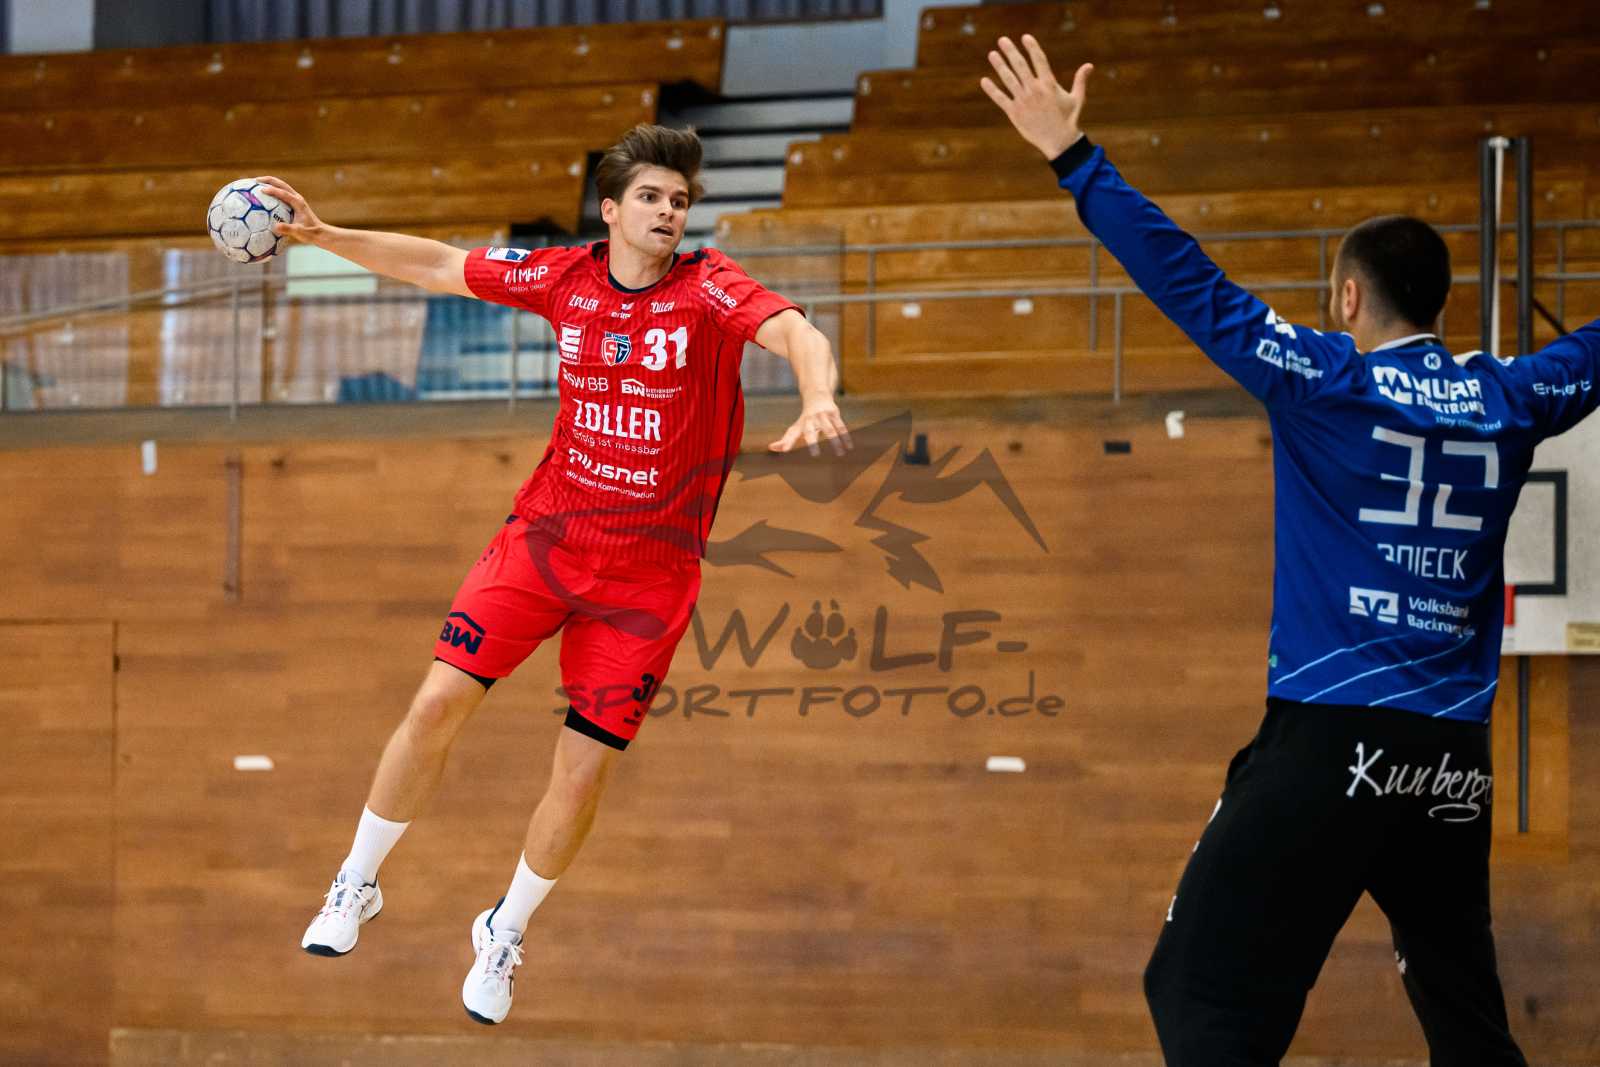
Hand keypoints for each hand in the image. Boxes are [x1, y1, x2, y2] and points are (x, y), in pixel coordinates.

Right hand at [255, 175, 326, 244]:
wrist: (320, 233)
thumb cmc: (310, 233)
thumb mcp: (299, 232)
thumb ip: (288, 229)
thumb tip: (275, 227)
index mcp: (298, 203)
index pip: (284, 193)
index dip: (273, 191)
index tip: (262, 190)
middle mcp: (297, 198)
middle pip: (281, 184)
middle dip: (268, 180)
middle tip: (255, 180)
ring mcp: (295, 199)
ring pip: (281, 186)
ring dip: (269, 183)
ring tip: (255, 183)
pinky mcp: (293, 203)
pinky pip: (280, 193)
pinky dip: (271, 191)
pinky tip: (262, 196)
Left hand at [769, 397, 851, 456]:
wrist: (817, 395)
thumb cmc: (806, 417)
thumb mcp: (797, 427)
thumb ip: (786, 439)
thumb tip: (771, 448)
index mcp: (801, 424)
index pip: (792, 434)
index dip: (788, 442)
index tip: (784, 450)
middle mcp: (811, 419)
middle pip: (811, 431)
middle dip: (812, 442)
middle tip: (815, 455)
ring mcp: (823, 416)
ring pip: (829, 430)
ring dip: (835, 441)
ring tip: (840, 454)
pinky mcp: (834, 413)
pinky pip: (841, 426)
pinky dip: (845, 437)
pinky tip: (849, 447)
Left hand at [980, 34, 1092, 160]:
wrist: (1059, 142)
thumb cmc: (1069, 119)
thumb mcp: (1077, 98)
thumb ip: (1080, 80)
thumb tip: (1089, 65)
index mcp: (1049, 84)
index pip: (1039, 60)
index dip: (1032, 47)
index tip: (1025, 37)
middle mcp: (1035, 90)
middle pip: (1020, 66)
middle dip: (1011, 52)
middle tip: (1002, 40)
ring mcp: (1023, 102)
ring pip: (1009, 79)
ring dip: (999, 66)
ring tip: (992, 54)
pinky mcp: (1015, 114)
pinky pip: (1001, 99)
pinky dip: (992, 90)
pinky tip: (984, 80)